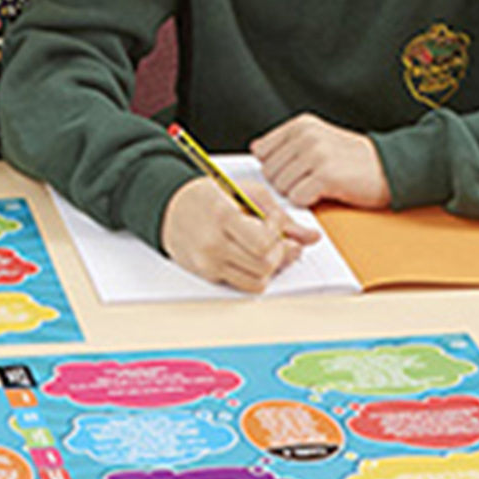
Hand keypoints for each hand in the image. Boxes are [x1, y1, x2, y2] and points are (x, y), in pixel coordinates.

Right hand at [159, 177, 319, 292]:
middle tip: (274, 240)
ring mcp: (208, 262)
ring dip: (268, 267)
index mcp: (223, 216)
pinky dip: (253, 275)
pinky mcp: (207, 274)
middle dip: (278, 254)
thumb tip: (310, 237)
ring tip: (262, 250)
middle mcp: (213, 242)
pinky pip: (244, 286)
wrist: (168, 206)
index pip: (265, 243)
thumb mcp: (245, 192)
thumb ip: (280, 215)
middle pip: (265, 265)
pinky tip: (248, 257)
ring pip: (258, 280)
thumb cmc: (205, 196)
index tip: (273, 222)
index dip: (278, 236)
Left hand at [252, 114, 390, 208]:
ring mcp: (315, 155)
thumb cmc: (354, 159)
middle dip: (285, 182)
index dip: (274, 167)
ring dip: (297, 192)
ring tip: (318, 185)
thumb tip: (256, 150)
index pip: (261, 150)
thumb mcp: (318, 139)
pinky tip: (325, 193)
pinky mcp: (326, 175)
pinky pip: (297, 197)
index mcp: (301, 126)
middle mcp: (306, 136)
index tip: (290, 172)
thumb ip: (287, 143)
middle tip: (309, 181)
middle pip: (269, 171)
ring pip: (281, 186)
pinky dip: (309, 201)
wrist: (391, 167)